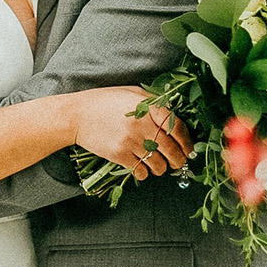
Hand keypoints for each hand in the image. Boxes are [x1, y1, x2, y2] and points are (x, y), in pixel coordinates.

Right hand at [72, 88, 192, 180]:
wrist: (77, 115)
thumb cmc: (105, 102)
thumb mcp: (132, 93)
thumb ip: (154, 103)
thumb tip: (174, 118)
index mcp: (148, 108)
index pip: (177, 127)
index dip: (187, 142)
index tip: (189, 149)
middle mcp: (142, 125)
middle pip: (171, 150)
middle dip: (179, 160)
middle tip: (178, 163)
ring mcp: (130, 141)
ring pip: (158, 164)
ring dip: (161, 168)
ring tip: (158, 165)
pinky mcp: (119, 155)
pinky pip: (141, 171)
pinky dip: (144, 173)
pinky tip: (141, 167)